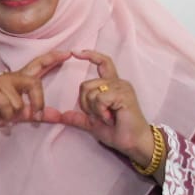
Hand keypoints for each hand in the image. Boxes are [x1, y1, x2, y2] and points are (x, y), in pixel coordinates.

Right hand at [0, 50, 70, 134]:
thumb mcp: (19, 114)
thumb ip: (37, 113)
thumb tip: (57, 116)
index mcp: (18, 80)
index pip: (37, 64)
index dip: (52, 58)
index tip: (67, 53)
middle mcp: (9, 77)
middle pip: (33, 83)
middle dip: (38, 101)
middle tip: (37, 116)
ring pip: (19, 103)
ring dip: (13, 115)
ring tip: (3, 114)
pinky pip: (7, 107)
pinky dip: (4, 116)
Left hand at [45, 50, 155, 165]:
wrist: (133, 143)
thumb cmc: (117, 131)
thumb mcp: (92, 124)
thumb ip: (78, 118)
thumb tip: (62, 116)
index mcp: (112, 85)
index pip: (103, 62)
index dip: (89, 55)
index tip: (74, 52)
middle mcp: (118, 83)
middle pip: (85, 85)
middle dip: (85, 104)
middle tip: (100, 116)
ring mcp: (122, 87)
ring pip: (91, 92)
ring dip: (94, 109)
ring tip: (107, 117)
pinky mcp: (124, 95)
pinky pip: (100, 98)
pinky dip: (100, 111)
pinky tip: (110, 118)